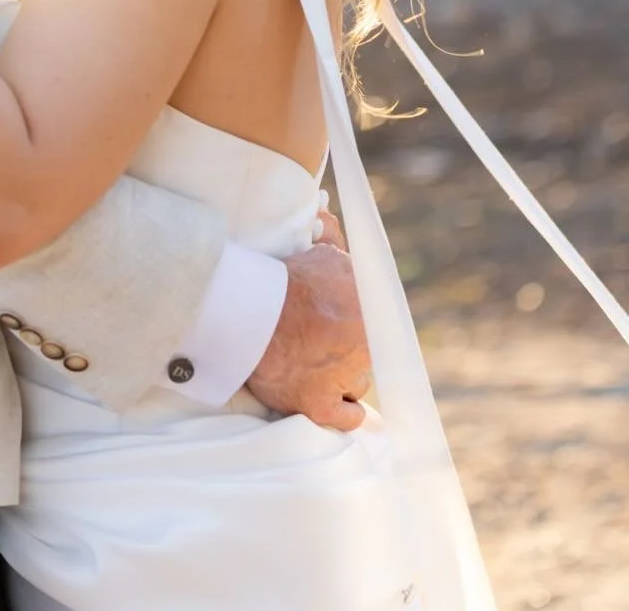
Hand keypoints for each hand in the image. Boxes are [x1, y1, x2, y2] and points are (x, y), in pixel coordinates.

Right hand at [245, 242, 371, 432]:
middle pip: (367, 353)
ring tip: (315, 363)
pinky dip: (343, 411)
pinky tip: (334, 401)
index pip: (381, 326)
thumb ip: (333, 242)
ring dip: (342, 377)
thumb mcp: (319, 253)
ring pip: (357, 383)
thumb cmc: (284, 279)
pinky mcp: (320, 405)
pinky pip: (348, 416)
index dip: (361, 325)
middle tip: (322, 338)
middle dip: (349, 347)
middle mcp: (365, 347)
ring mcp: (344, 378)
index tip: (346, 324)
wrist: (250, 311)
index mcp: (370, 311)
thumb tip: (328, 216)